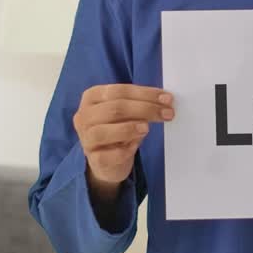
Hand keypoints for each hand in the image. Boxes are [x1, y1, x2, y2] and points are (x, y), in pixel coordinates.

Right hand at [73, 84, 174, 199]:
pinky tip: (134, 148)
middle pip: (115, 109)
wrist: (108, 161)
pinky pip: (106, 155)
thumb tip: (164, 100)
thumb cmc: (119, 129)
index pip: (119, 91)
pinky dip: (123, 151)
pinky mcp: (92, 159)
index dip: (145, 94)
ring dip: (129, 128)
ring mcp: (85, 138)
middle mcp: (84, 115)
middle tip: (168, 113)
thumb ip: (140, 104)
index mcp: (92, 97)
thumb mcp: (128, 113)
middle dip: (145, 109)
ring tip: (147, 128)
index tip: (167, 98)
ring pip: (104, 131)